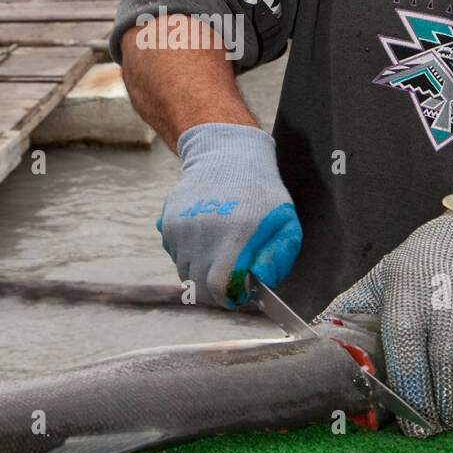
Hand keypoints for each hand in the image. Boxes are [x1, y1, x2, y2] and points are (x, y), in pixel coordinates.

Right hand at [158, 122, 301, 307]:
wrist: (227, 156)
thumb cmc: (262, 193)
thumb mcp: (285, 222)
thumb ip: (278, 257)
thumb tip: (260, 283)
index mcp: (233, 236)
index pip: (219, 287)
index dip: (230, 297)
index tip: (241, 292)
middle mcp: (202, 234)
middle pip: (199, 286)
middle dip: (216, 290)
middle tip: (231, 278)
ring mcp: (180, 229)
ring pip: (185, 273)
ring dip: (201, 272)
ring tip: (220, 252)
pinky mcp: (167, 224)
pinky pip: (175, 255)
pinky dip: (189, 255)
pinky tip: (206, 238)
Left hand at [313, 153, 452, 436]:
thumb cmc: (420, 267)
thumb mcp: (380, 280)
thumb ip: (348, 313)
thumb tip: (307, 343)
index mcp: (409, 295)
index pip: (408, 348)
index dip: (411, 392)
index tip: (414, 424)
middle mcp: (451, 302)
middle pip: (451, 367)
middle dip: (447, 408)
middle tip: (442, 424)